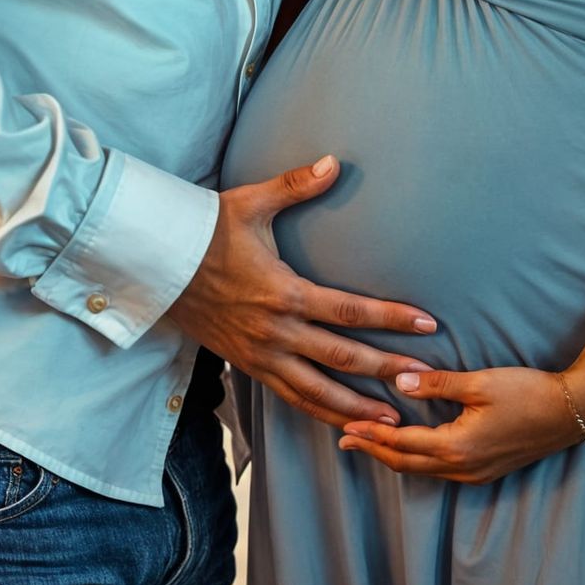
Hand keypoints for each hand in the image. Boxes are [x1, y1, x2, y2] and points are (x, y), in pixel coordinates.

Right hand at [167, 154, 438, 430]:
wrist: (158, 262)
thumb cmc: (206, 229)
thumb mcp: (252, 203)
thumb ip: (297, 186)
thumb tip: (334, 161)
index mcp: (284, 291)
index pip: (350, 310)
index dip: (391, 318)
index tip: (427, 324)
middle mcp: (276, 330)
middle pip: (341, 359)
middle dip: (385, 371)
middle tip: (423, 382)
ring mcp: (260, 354)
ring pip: (316, 392)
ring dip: (356, 408)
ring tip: (392, 421)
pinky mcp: (247, 365)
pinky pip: (288, 397)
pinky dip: (318, 413)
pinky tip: (342, 424)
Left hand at [337, 363, 584, 482]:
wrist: (572, 412)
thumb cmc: (528, 392)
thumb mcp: (480, 383)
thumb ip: (437, 384)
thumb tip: (398, 382)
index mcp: (456, 448)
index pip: (401, 444)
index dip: (371, 436)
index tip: (344, 428)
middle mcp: (462, 468)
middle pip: (406, 463)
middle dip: (374, 450)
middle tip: (345, 440)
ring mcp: (475, 473)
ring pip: (422, 470)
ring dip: (394, 456)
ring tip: (370, 441)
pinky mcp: (486, 469)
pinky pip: (439, 470)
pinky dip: (417, 458)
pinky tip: (410, 444)